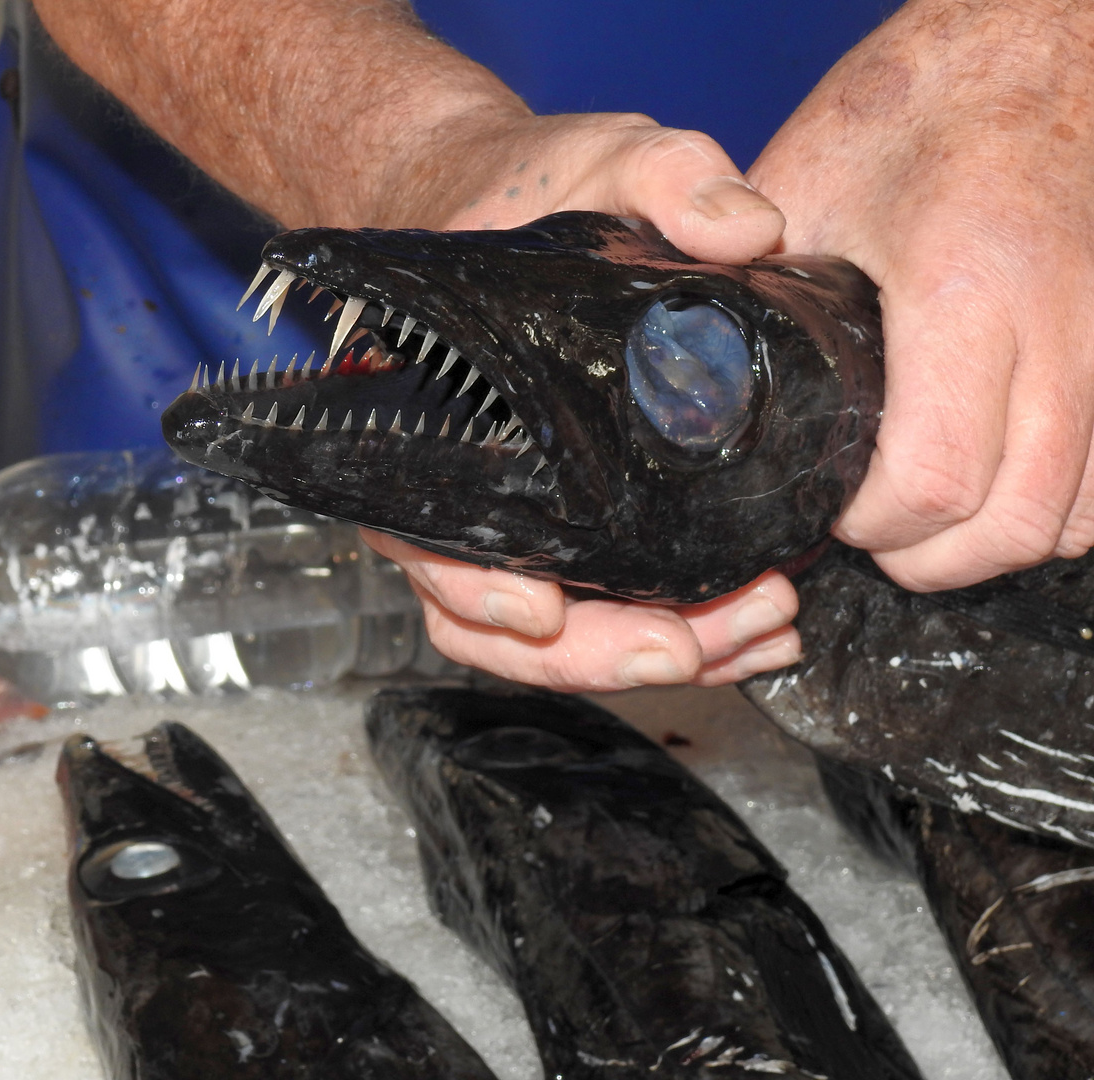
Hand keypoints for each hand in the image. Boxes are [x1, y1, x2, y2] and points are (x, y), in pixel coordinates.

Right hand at [364, 113, 807, 690]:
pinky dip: (675, 634)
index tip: (547, 609)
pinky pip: (598, 609)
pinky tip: (750, 627)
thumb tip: (751, 229)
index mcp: (434, 421)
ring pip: (547, 641)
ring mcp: (511, 513)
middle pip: (495, 624)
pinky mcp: (565, 520)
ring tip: (756, 633)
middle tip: (702, 641)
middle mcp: (461, 486)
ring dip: (644, 656)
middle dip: (598, 650)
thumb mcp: (601, 158)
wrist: (500, 202)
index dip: (479, 592)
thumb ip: (667, 176)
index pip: (429, 540)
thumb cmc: (527, 189)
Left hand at [748, 0, 1093, 589]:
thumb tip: (703, 375)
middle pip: (1014, 523)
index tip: (829, 506)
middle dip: (929, 557)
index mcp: (965, 289)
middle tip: (870, 532)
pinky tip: (993, 489)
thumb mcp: (805, 184)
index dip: (871, 524)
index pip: (930, 480)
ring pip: (1077, 517)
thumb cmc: (916, 105)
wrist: (1035, 43)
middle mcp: (1062, 324)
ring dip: (993, 545)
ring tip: (925, 521)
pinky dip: (1056, 512)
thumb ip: (757, 285)